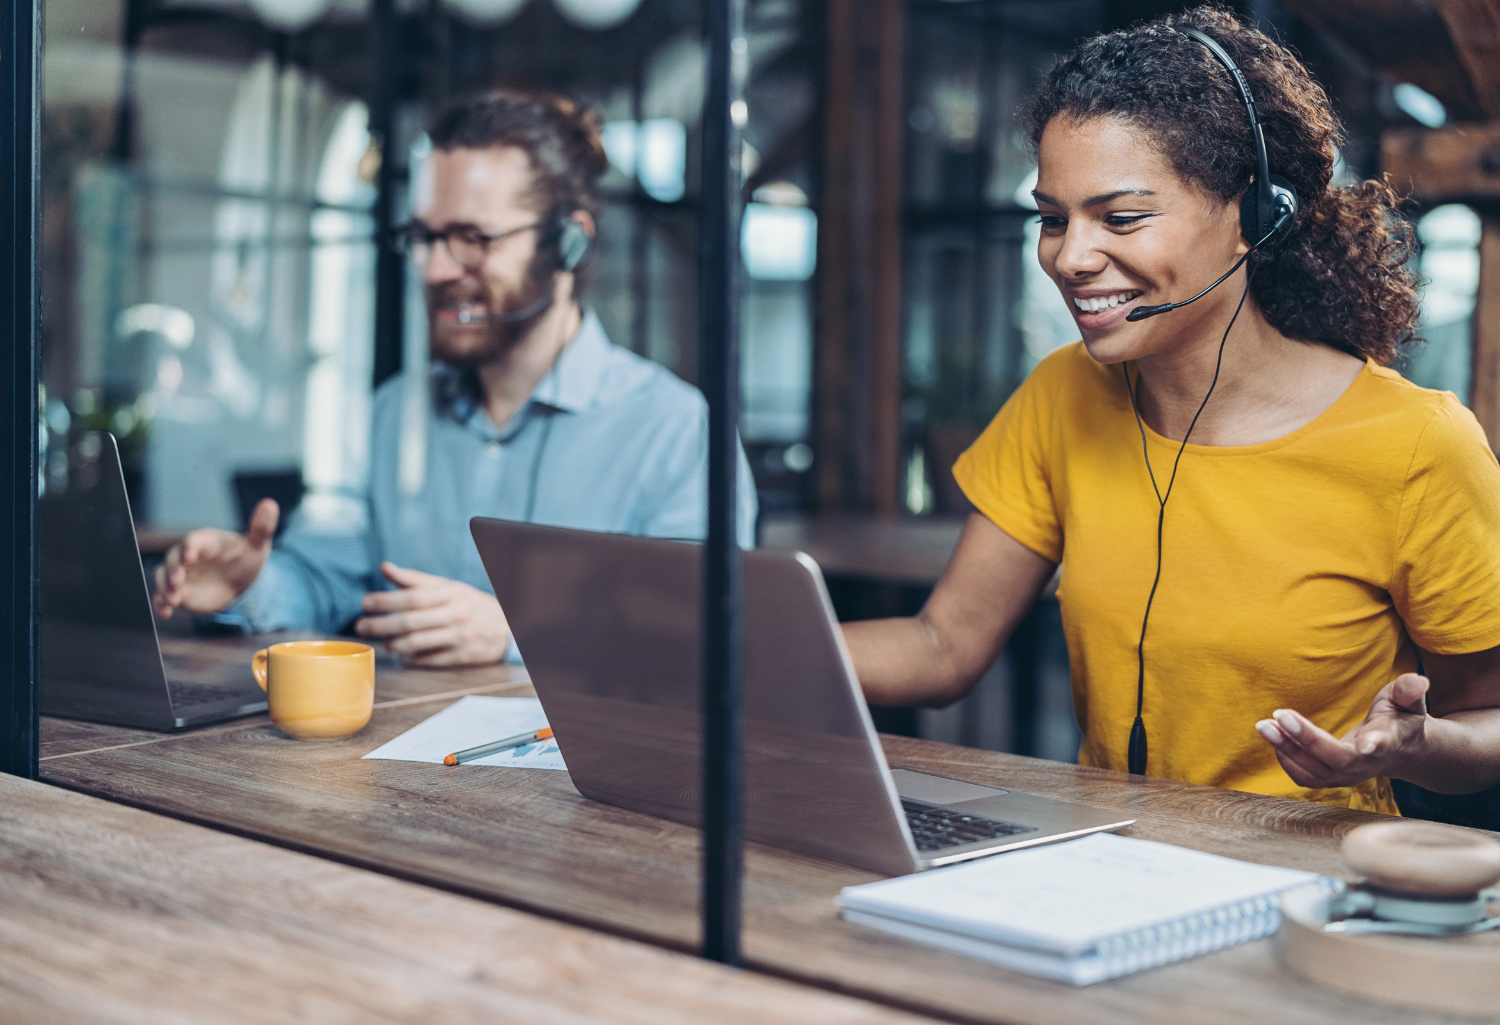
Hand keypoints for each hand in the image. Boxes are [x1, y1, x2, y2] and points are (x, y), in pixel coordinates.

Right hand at [152, 499, 278, 618]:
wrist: (240, 581)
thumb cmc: (245, 557)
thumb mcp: (257, 545)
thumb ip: (261, 528)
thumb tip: (270, 504)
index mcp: (207, 542)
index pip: (194, 540)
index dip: (190, 547)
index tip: (189, 555)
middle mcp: (189, 556)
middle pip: (173, 558)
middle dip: (172, 569)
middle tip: (178, 581)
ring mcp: (182, 574)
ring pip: (163, 577)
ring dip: (164, 587)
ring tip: (172, 599)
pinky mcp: (179, 592)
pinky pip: (163, 596)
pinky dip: (161, 604)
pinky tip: (165, 612)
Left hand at [355, 562, 510, 666]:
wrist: (508, 627)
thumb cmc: (470, 604)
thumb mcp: (448, 587)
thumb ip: (415, 579)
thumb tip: (385, 567)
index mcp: (451, 593)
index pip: (413, 596)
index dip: (387, 600)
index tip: (365, 602)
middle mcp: (456, 614)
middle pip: (411, 621)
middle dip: (381, 624)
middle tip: (361, 626)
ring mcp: (460, 637)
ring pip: (418, 642)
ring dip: (393, 644)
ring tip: (382, 642)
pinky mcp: (461, 656)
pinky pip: (429, 660)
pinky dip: (411, 658)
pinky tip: (401, 655)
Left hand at [1255, 673, 1429, 789]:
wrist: (1401, 750)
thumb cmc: (1401, 718)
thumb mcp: (1409, 701)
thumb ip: (1409, 691)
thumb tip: (1417, 679)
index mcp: (1390, 742)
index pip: (1383, 746)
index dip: (1376, 745)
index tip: (1367, 744)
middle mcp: (1367, 764)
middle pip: (1336, 760)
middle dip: (1307, 739)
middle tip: (1279, 716)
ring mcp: (1348, 776)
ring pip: (1314, 772)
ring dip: (1286, 749)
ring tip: (1264, 726)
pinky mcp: (1331, 778)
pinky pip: (1304, 777)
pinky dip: (1286, 759)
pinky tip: (1274, 736)